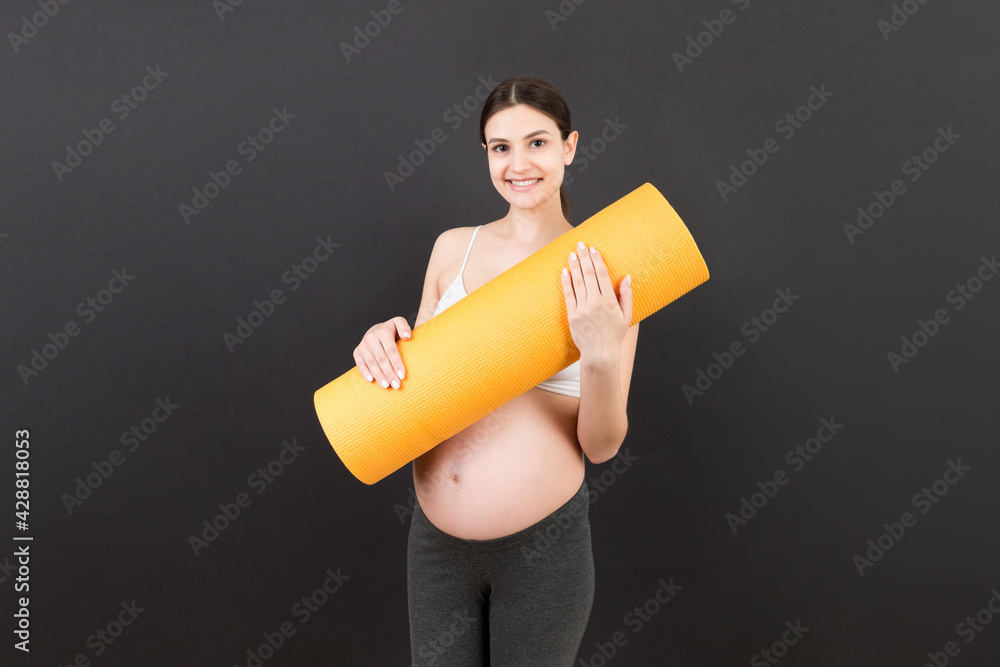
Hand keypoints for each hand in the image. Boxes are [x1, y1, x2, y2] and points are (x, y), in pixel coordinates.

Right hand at [353, 316, 410, 388]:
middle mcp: (371, 338)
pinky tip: (371, 380)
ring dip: (379, 375)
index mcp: (383, 331)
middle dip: (389, 373)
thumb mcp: (399, 323)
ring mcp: (363, 345)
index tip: (402, 375)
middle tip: (396, 385)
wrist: (376, 330)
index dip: (396, 363)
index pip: (391, 350)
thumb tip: (407, 336)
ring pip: (371, 363)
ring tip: (386, 385)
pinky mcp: (357, 352)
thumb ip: (404, 327)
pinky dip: (365, 372)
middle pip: (381, 358)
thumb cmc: (392, 330)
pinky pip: (360, 364)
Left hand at [560, 240, 631, 361]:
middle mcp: (595, 303)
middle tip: (580, 245)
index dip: (597, 261)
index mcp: (610, 302)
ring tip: (572, 254)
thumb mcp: (626, 316)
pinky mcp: (572, 316)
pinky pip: (568, 295)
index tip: (593, 249)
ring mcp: (582, 309)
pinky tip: (564, 272)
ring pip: (577, 283)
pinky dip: (566, 282)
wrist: (600, 354)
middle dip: (584, 258)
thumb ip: (626, 296)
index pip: (602, 276)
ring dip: (574, 267)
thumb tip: (626, 277)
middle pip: (588, 275)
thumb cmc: (615, 335)